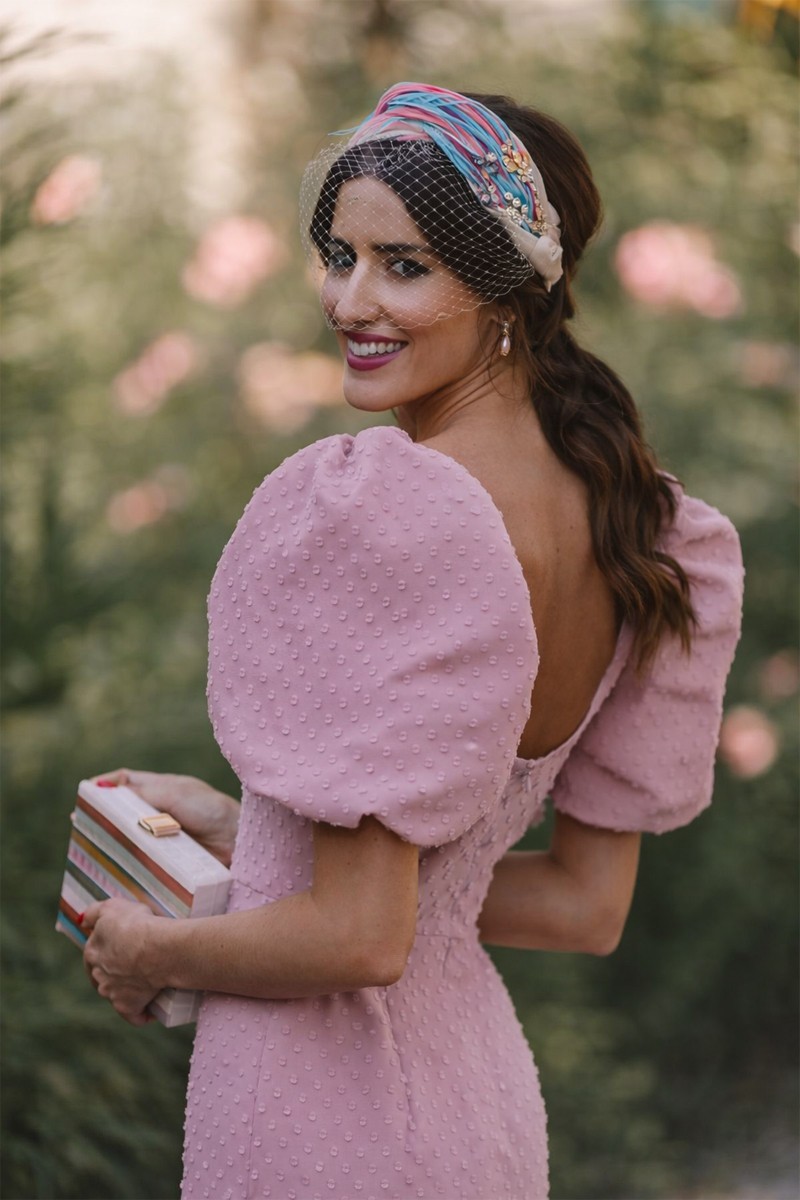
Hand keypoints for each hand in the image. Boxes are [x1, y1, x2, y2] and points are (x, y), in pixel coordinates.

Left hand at [82, 898, 162, 1026]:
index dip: (109, 951)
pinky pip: (135, 1015)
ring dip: (130, 991)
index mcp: (92, 952)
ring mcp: (111, 994)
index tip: (125, 948)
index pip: (94, 955)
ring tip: (151, 982)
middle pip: (105, 977)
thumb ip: (95, 912)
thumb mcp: (114, 907)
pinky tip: (152, 1007)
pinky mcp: (127, 1007)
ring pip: (118, 996)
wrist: (157, 949)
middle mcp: (97, 976)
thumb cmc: (137, 925)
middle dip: (117, 974)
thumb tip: (82, 919)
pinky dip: (143, 1013)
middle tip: (139, 965)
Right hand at [90, 769, 238, 865]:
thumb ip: (143, 793)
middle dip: (101, 819)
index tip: (84, 795)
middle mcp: (158, 813)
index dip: (105, 787)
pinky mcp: (166, 861)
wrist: (239, 841)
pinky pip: (141, 862)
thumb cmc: (211, 810)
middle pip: (122, 814)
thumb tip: (107, 791)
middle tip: (81, 828)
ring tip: (91, 851)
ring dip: (112, 844)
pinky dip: (128, 864)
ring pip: (128, 840)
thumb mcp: (176, 793)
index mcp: (160, 790)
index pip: (126, 783)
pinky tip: (114, 870)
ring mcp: (161, 838)